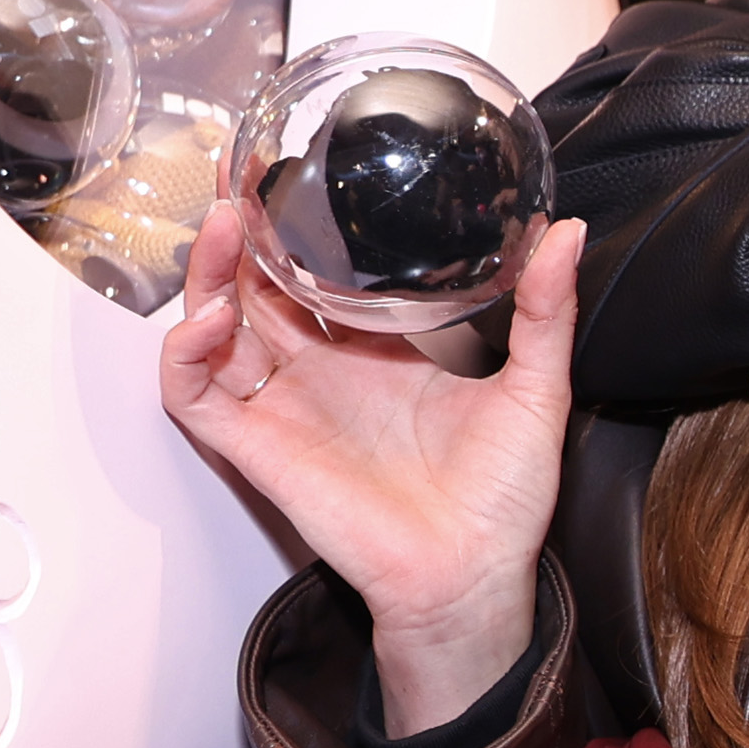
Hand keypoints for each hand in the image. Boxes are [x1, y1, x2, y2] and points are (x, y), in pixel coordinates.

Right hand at [158, 203, 579, 727]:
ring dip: (207, 276)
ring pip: (214, 328)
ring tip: (227, 228)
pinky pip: (192, 397)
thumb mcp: (535, 387)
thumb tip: (564, 231)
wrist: (474, 576)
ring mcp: (282, 408)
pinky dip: (184, 353)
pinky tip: (211, 318)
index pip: (319, 275)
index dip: (299, 228)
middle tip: (245, 182)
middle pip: (255, 288)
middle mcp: (319, 373)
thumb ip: (546, 311)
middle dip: (243, 236)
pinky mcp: (256, 449)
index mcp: (376, 352)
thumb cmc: (503, 498)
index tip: (295, 170)